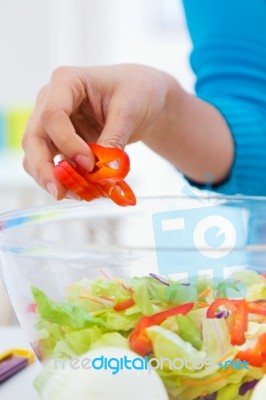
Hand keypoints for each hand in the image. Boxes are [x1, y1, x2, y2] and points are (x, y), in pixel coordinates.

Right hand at [22, 64, 169, 198]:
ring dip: (53, 178)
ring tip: (78, 195)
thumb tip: (102, 172)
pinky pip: (53, 164)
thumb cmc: (137, 91)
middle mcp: (51, 101)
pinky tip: (82, 191)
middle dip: (45, 168)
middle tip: (60, 193)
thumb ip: (114, 139)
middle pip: (34, 137)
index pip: (52, 115)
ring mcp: (53, 123)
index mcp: (66, 82)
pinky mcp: (60, 142)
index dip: (67, 143)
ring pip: (37, 155)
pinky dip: (64, 180)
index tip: (89, 164)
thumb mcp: (130, 111)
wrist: (143, 98)